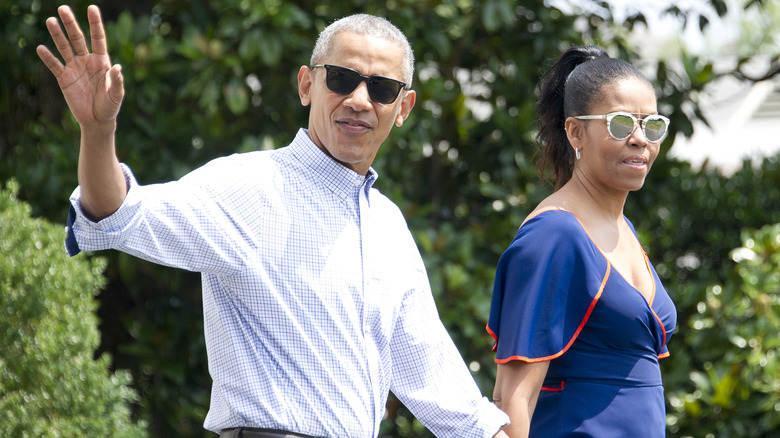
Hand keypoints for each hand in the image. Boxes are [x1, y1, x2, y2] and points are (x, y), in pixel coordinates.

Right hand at [36, 5, 123, 127]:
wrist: (97, 120)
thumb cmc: (110, 106)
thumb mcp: (116, 95)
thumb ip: (117, 82)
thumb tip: (117, 68)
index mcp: (102, 61)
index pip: (98, 38)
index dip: (95, 23)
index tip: (92, 8)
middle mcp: (87, 61)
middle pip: (78, 38)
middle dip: (71, 24)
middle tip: (63, 8)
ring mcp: (74, 68)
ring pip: (64, 48)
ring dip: (57, 35)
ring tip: (50, 21)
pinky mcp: (64, 78)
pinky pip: (55, 66)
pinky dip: (48, 58)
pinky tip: (41, 48)